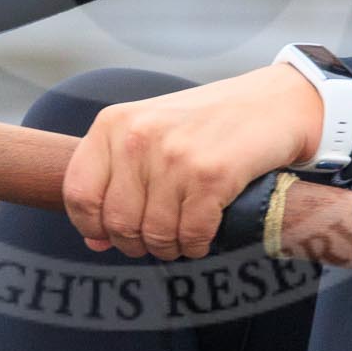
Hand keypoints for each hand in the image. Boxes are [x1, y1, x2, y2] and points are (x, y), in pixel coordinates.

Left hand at [60, 64, 322, 260]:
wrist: (273, 103)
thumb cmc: (207, 123)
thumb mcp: (150, 134)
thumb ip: (117, 179)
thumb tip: (95, 241)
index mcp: (114, 123)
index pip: (78, 193)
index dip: (92, 225)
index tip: (110, 234)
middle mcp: (139, 137)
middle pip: (117, 222)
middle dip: (137, 243)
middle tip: (157, 239)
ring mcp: (175, 155)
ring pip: (155, 234)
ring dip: (170, 247)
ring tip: (182, 237)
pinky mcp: (212, 175)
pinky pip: (191, 235)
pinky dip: (197, 245)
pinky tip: (204, 235)